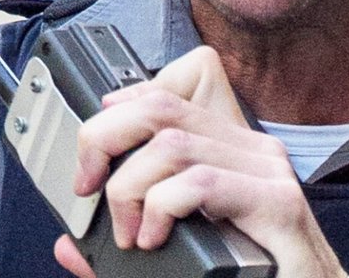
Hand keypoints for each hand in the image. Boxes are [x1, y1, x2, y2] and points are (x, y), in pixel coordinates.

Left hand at [54, 45, 348, 277]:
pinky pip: (203, 181)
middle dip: (105, 140)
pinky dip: (164, 206)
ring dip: (132, 188)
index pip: (169, 94)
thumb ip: (127, 248)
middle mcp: (252, 152)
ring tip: (131, 232)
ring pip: (174, 143)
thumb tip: (70, 249)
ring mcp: (269, 174)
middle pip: (161, 108)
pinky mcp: (278, 204)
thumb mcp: (181, 254)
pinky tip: (157, 236)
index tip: (90, 155)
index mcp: (231, 152)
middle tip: (90, 191)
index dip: (119, 108)